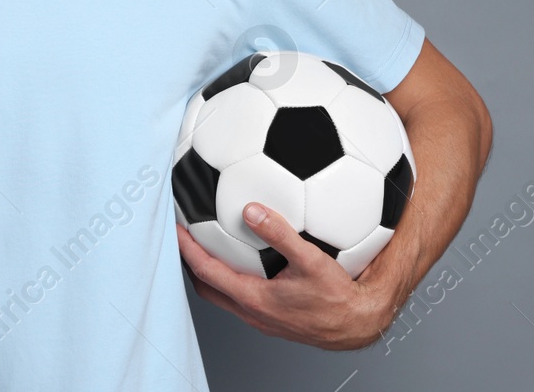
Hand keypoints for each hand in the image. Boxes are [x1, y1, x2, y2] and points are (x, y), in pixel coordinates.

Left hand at [176, 203, 389, 349]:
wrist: (357, 324)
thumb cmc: (338, 298)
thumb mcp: (311, 259)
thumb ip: (280, 233)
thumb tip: (253, 210)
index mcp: (254, 299)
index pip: (206, 272)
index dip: (187, 249)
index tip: (176, 228)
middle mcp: (252, 312)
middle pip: (207, 287)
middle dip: (191, 263)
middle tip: (184, 237)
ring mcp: (261, 318)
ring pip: (223, 295)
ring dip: (211, 272)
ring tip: (208, 246)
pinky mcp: (273, 318)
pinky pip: (241, 297)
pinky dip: (232, 278)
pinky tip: (248, 261)